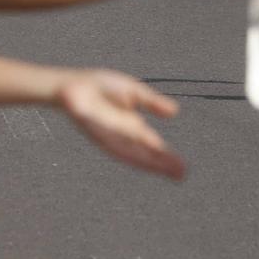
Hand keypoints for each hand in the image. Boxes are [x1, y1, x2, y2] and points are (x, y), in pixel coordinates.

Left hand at [56, 70, 184, 180]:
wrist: (76, 85)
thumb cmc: (102, 87)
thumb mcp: (134, 92)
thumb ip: (153, 102)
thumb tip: (175, 112)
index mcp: (133, 128)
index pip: (153, 146)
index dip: (167, 158)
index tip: (183, 169)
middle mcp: (124, 138)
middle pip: (146, 156)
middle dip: (162, 165)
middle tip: (182, 174)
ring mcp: (112, 138)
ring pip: (134, 155)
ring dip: (151, 163)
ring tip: (168, 170)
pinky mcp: (100, 135)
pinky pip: (119, 143)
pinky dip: (133, 149)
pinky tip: (149, 153)